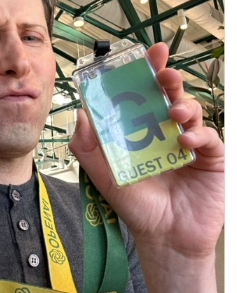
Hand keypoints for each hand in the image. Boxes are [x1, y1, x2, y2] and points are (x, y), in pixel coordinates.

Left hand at [69, 42, 223, 258]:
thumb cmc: (137, 205)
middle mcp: (168, 130)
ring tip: (172, 111)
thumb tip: (81, 113)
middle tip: (163, 72)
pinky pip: (208, 136)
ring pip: (191, 110)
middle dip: (168, 77)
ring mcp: (191, 142)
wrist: (165, 239)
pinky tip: (184, 139)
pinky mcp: (211, 157)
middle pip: (171, 94)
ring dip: (182, 104)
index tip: (147, 52)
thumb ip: (88, 147)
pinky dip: (197, 132)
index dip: (147, 71)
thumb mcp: (105, 175)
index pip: (145, 93)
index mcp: (143, 129)